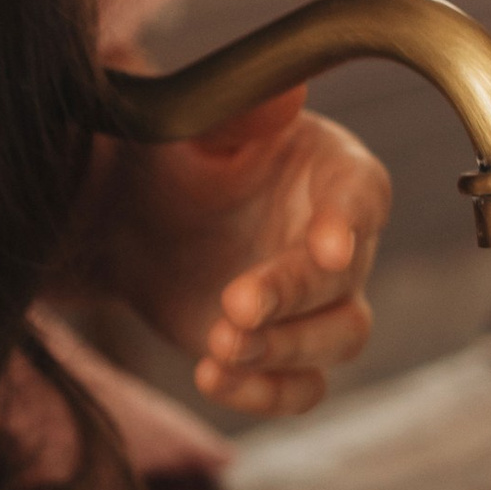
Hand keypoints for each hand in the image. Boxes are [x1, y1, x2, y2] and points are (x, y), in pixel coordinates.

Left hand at [110, 87, 391, 417]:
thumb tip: (286, 96)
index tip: (326, 247)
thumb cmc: (171, 156)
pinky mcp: (283, 350)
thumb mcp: (191, 123)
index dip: (349, 222)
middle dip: (293, 298)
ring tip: (219, 346)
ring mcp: (316, 302)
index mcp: (331, 170)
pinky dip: (264, 393)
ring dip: (285, 350)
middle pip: (344, 280)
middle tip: (237, 306)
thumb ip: (239, 113)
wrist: (128, 217)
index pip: (362, 196)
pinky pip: (301, 388)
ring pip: (337, 339)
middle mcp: (340, 240)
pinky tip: (214, 377)